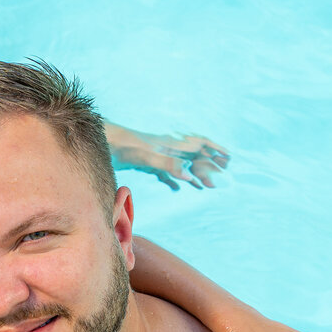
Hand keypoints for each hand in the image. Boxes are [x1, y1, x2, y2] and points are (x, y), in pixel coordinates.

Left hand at [106, 125, 229, 190]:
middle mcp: (166, 148)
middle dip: (208, 165)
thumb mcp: (147, 157)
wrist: (101, 142)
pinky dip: (173, 180)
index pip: (199, 144)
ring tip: (204, 186)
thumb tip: (189, 175)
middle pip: (193, 156)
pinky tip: (175, 189)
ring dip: (193, 174)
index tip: (230, 158)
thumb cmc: (123, 148)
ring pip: (180, 165)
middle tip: (220, 179)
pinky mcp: (144, 162)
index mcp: (171, 144)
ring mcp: (155, 155)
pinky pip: (163, 172)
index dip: (216, 149)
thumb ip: (169, 164)